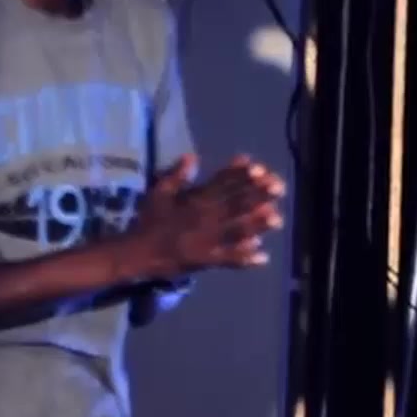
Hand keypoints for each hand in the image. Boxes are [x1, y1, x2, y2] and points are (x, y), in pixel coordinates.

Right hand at [128, 154, 284, 276]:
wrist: (137, 253)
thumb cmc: (148, 220)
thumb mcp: (158, 192)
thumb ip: (176, 175)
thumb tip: (192, 157)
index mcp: (194, 201)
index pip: (221, 184)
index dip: (240, 175)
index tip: (259, 167)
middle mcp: (205, 218)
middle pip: (235, 204)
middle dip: (258, 195)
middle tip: (279, 188)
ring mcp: (208, 240)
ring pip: (236, 229)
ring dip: (257, 223)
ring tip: (278, 218)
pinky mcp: (207, 260)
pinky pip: (228, 259)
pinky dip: (245, 258)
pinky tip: (263, 256)